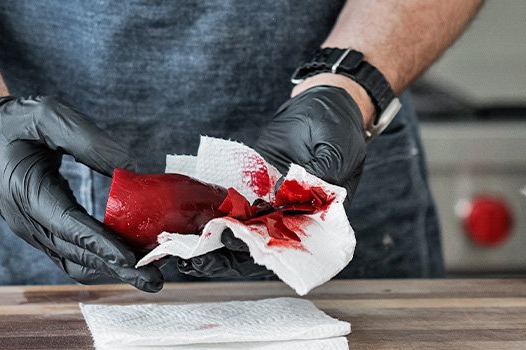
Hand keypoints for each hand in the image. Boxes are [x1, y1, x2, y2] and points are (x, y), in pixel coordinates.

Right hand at [0, 96, 163, 291]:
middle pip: (75, 253)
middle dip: (116, 268)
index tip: (130, 258)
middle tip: (154, 277)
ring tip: (148, 273)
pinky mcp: (42, 234)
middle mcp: (27, 221)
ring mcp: (33, 232)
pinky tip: (127, 259)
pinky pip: (71, 256)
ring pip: (74, 262)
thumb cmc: (14, 124)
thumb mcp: (48, 116)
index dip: (100, 243)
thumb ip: (90, 141)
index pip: (67, 224)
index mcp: (25, 190)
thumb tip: (132, 170)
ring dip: (111, 270)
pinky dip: (100, 260)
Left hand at [179, 85, 365, 278]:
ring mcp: (271, 203)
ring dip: (215, 241)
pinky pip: (233, 204)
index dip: (261, 250)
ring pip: (241, 231)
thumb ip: (319, 174)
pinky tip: (190, 220)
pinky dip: (213, 213)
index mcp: (319, 218)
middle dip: (227, 255)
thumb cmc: (339, 125)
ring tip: (186, 246)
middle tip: (198, 258)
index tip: (234, 242)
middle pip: (258, 247)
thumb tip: (292, 195)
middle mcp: (292, 217)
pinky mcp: (254, 186)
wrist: (323, 101)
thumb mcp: (336, 148)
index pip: (288, 246)